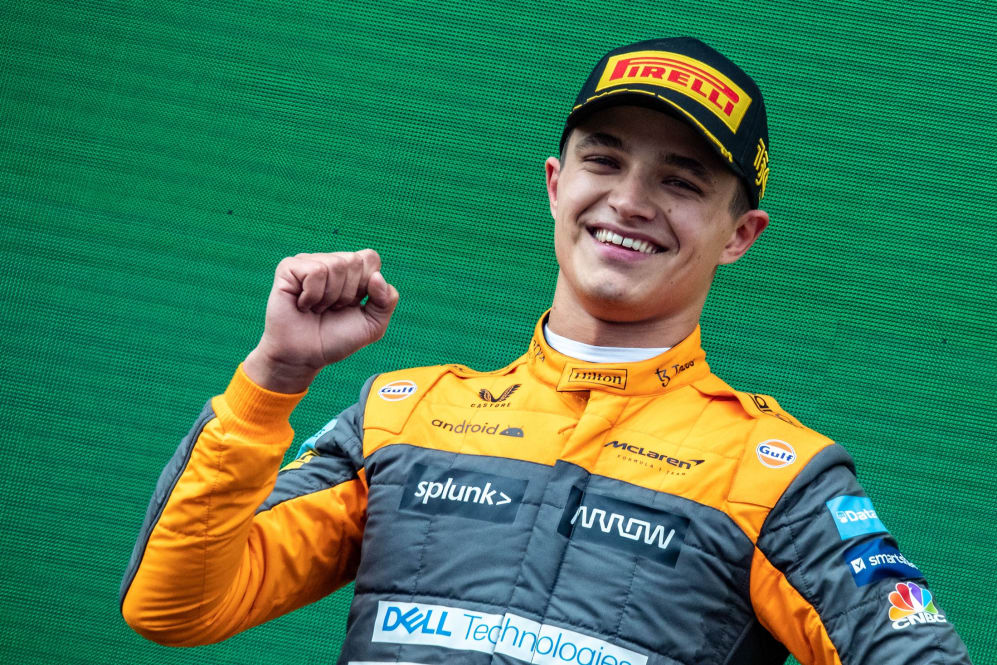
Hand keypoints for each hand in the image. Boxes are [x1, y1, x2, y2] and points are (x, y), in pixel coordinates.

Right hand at [243, 249, 398, 392]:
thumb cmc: (335, 339)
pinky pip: (315, 271)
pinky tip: (303, 305)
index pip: (370, 258)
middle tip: (332, 309)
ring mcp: (308, 262)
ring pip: (336, 265)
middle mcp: (330, 261)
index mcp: (351, 270)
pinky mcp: (288, 268)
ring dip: (329, 297)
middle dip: (348, 293)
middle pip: (354, 261)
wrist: (304, 357)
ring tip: (317, 309)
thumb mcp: (373, 325)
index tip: (352, 305)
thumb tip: (377, 276)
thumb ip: (387, 301)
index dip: (366, 285)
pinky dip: (313, 295)